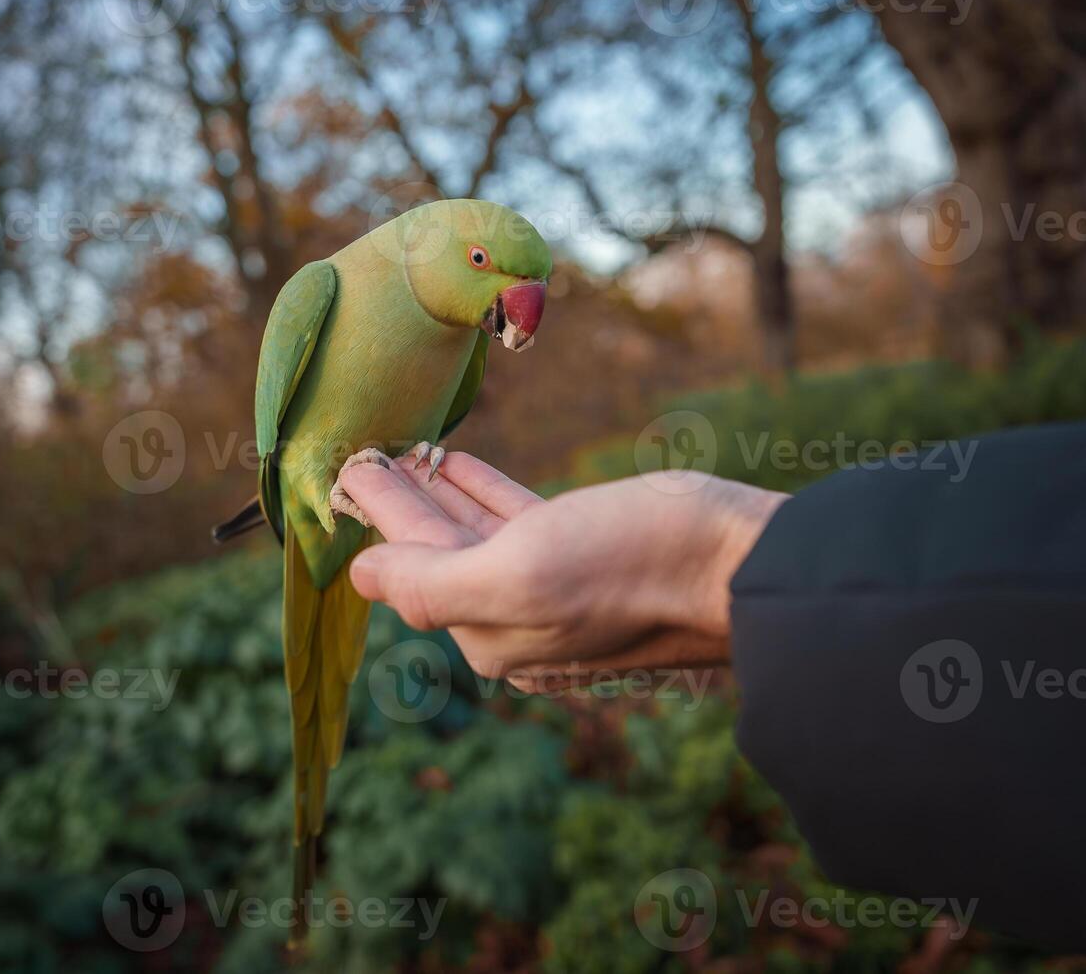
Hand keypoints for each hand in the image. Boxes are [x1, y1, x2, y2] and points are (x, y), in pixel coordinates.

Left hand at [340, 452, 787, 689]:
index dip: (376, 516)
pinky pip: (519, 521)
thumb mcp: (520, 574)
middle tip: (363, 452)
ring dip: (437, 493)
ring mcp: (557, 588)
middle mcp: (519, 621)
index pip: (412, 567)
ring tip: (403, 451)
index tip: (341, 471)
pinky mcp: (593, 554)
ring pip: (476, 534)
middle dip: (400, 504)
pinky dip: (485, 491)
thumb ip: (432, 580)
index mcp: (492, 634)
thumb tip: (363, 575)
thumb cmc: (634, 564)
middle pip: (439, 551)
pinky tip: (462, 464)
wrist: (744, 565)